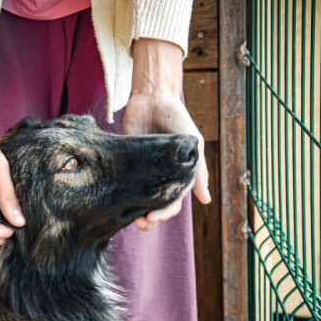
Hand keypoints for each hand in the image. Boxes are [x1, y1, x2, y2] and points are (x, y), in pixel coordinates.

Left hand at [124, 38, 210, 231]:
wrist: (152, 97)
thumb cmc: (177, 118)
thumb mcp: (192, 143)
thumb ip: (198, 170)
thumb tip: (205, 200)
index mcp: (177, 176)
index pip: (173, 203)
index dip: (164, 213)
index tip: (152, 217)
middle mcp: (159, 178)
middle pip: (156, 207)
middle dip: (150, 219)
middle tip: (140, 223)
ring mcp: (142, 172)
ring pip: (140, 201)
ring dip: (136, 212)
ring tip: (129, 219)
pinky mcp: (126, 164)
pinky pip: (124, 184)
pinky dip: (121, 195)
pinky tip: (115, 201)